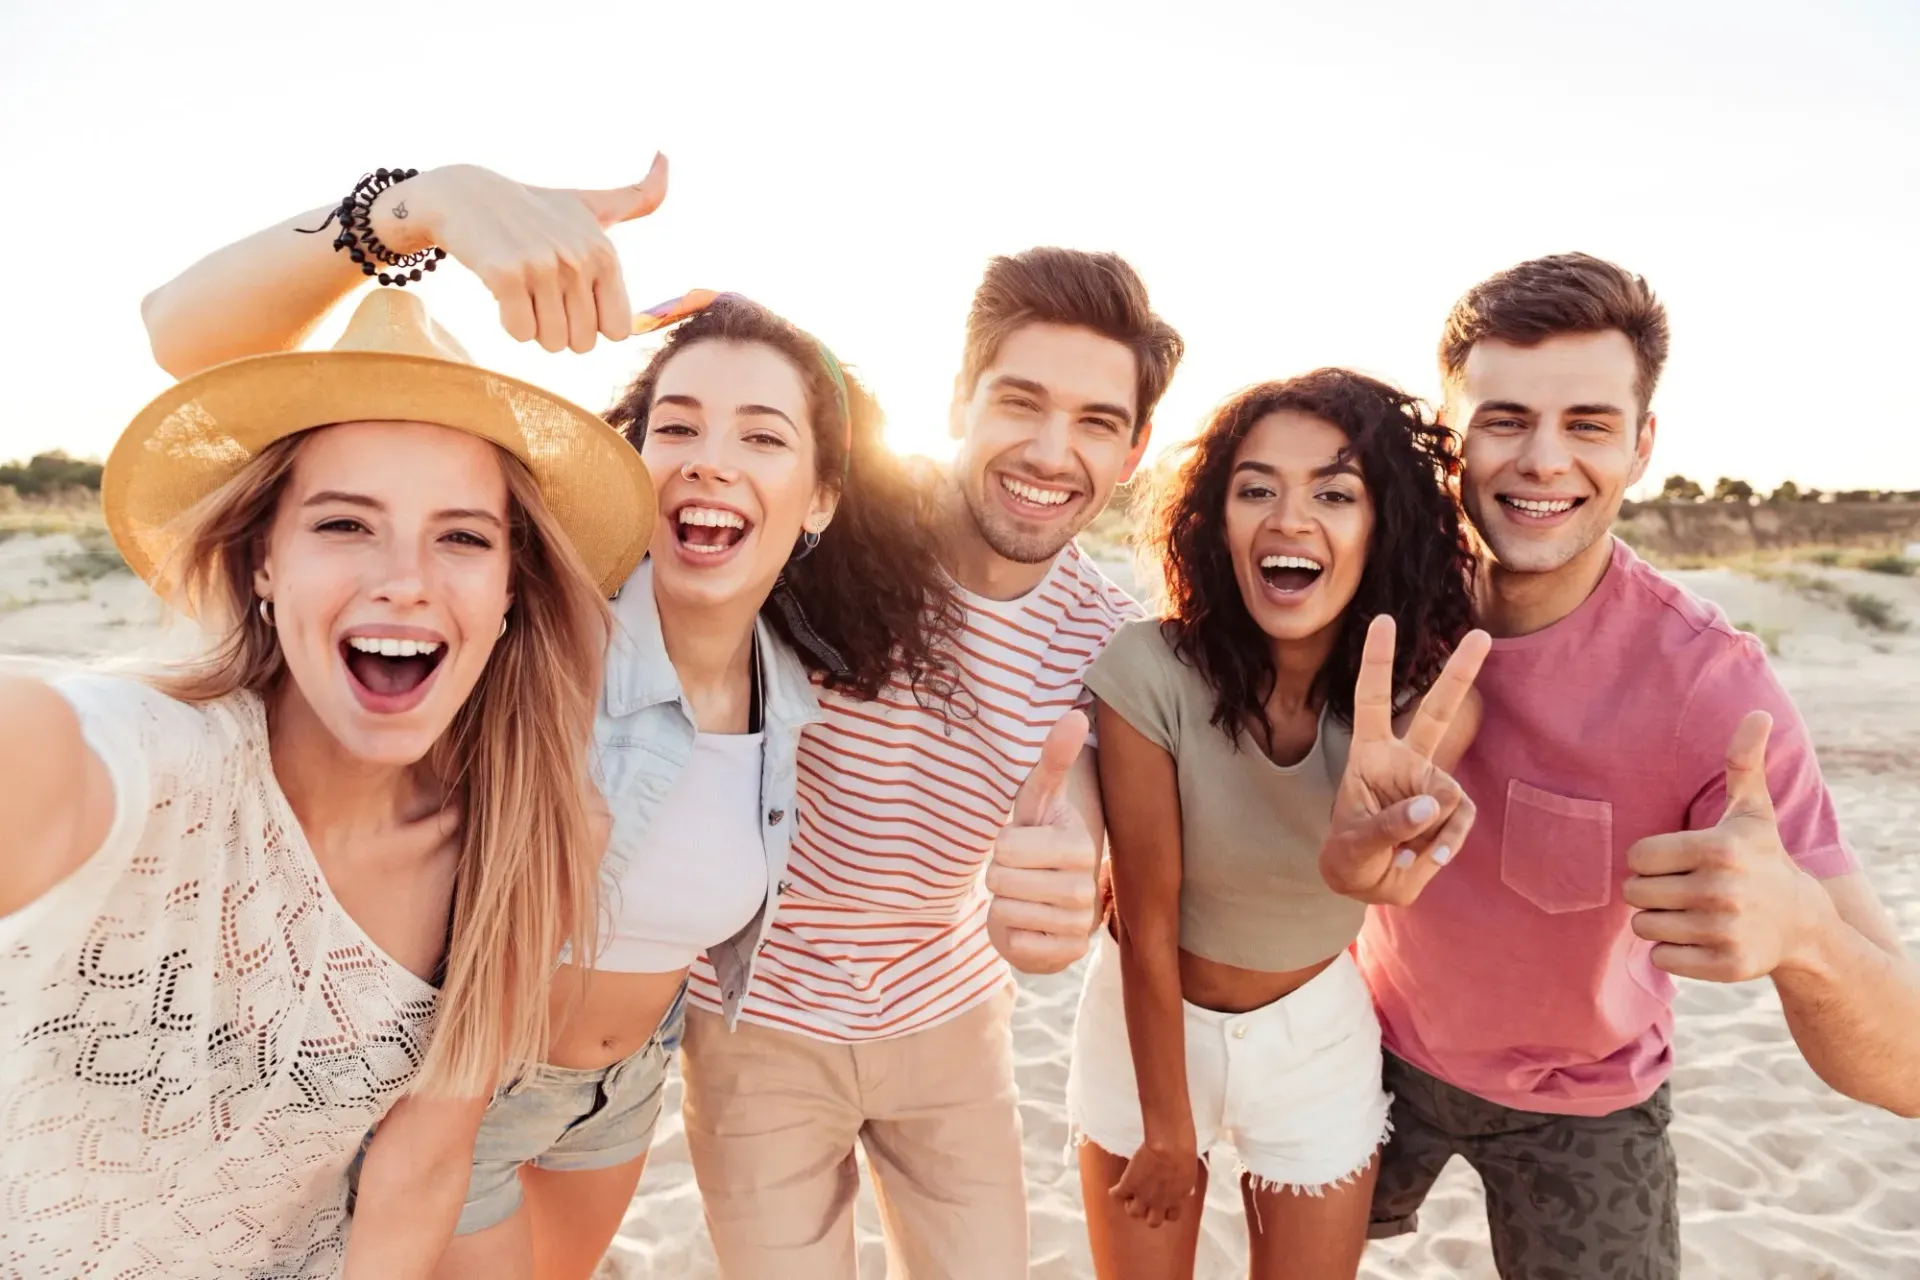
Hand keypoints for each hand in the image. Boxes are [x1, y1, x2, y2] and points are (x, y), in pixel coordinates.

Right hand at [370, 156, 670, 353]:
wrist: (465, 195)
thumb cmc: (534, 207)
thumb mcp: (591, 203)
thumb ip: (638, 197)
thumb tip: (666, 158)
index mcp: (605, 253)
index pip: (616, 332)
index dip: (591, 322)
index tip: (571, 294)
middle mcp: (579, 259)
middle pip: (582, 343)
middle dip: (559, 328)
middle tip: (540, 291)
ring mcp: (543, 266)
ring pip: (551, 343)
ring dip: (532, 325)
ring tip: (522, 287)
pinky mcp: (506, 275)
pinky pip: (519, 333)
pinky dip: (507, 321)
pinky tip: (501, 289)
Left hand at [986, 712, 1099, 973]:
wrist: (1051, 898)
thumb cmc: (1040, 839)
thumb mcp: (1040, 798)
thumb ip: (1054, 758)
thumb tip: (1075, 713)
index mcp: (1079, 845)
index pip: (1005, 848)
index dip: (1003, 847)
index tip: (1024, 846)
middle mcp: (1086, 888)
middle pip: (1001, 881)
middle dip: (1000, 877)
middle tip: (1021, 873)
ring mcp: (1079, 925)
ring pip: (1005, 913)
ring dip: (1005, 906)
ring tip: (1026, 896)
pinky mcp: (1068, 956)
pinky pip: (1017, 945)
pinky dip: (1013, 935)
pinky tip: (1031, 923)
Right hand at [1110, 1134, 1201, 1227]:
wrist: (1169, 1147)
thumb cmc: (1184, 1155)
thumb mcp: (1190, 1175)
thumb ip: (1185, 1187)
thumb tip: (1188, 1192)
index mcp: (1176, 1200)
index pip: (1171, 1217)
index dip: (1165, 1211)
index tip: (1162, 1204)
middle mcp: (1160, 1203)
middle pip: (1152, 1222)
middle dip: (1148, 1214)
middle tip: (1145, 1202)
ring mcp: (1143, 1196)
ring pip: (1133, 1212)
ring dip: (1131, 1205)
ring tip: (1129, 1196)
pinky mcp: (1129, 1185)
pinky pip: (1117, 1194)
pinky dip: (1115, 1192)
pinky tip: (1114, 1188)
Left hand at [1319, 616, 1491, 905]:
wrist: (1366, 882)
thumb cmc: (1351, 853)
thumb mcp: (1356, 842)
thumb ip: (1391, 823)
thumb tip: (1435, 802)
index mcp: (1369, 754)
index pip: (1372, 700)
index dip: (1379, 661)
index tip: (1385, 620)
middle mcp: (1403, 760)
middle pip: (1435, 713)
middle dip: (1459, 675)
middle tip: (1479, 635)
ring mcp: (1429, 784)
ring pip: (1448, 792)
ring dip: (1427, 832)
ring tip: (1401, 854)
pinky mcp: (1449, 809)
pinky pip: (1458, 820)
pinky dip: (1445, 844)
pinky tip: (1429, 859)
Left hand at [1625, 711, 1833, 980]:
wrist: (1803, 925)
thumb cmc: (1762, 859)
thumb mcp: (1753, 811)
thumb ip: (1744, 762)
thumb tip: (1757, 713)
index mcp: (1718, 849)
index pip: (1637, 856)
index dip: (1650, 859)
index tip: (1677, 860)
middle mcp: (1721, 890)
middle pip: (1635, 892)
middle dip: (1651, 890)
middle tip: (1683, 888)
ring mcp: (1723, 931)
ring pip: (1644, 927)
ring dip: (1660, 922)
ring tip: (1692, 912)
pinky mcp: (1724, 966)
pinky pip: (1661, 959)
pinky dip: (1672, 952)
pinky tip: (1700, 938)